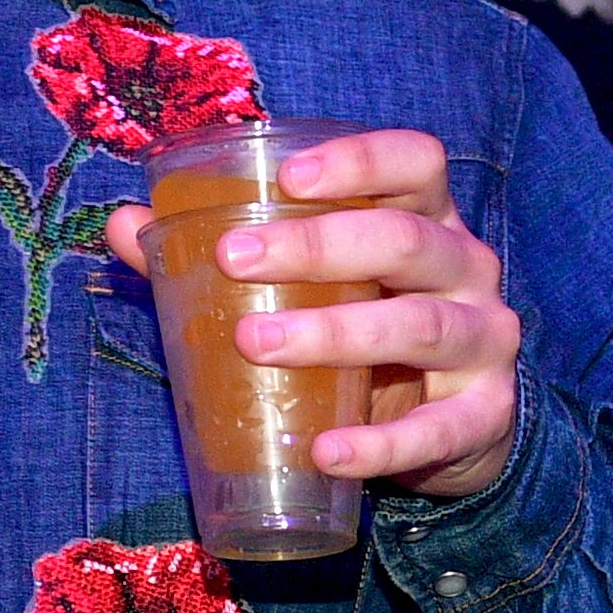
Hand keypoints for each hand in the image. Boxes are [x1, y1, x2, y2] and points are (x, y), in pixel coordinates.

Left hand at [98, 130, 519, 498]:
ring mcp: (485, 341)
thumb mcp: (316, 284)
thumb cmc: (369, 325)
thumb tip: (126, 225)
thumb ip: (227, 254)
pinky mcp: (486, 414)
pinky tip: (326, 452)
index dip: (361, 160)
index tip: (288, 175)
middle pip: (406, 240)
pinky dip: (380, 444)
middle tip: (235, 260)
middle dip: (319, 245)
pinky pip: (438, 429)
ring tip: (258, 343)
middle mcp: (467, 268)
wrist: (456, 425)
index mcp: (428, 219)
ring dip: (336, 333)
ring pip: (420, 326)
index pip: (418, 162)